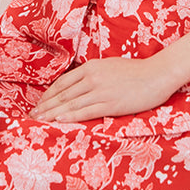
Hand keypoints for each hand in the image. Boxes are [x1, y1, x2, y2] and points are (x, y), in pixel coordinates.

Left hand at [30, 57, 170, 122]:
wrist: (157, 74)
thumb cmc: (136, 71)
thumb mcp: (109, 67)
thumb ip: (93, 74)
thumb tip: (80, 84)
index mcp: (90, 68)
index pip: (62, 83)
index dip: (48, 95)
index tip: (39, 105)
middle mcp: (92, 78)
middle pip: (62, 94)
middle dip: (45, 106)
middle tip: (32, 117)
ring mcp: (100, 91)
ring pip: (70, 104)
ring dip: (53, 114)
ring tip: (40, 122)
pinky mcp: (110, 104)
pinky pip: (86, 111)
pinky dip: (71, 116)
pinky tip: (59, 121)